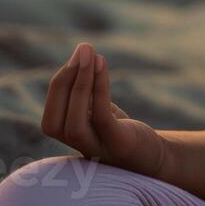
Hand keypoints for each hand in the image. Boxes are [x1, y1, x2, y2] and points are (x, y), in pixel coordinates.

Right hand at [41, 42, 167, 177]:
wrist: (153, 156)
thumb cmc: (120, 131)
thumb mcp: (98, 112)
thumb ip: (84, 95)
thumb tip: (80, 57)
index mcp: (69, 141)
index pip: (50, 117)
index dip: (59, 85)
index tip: (76, 56)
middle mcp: (77, 149)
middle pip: (55, 121)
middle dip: (66, 81)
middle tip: (82, 49)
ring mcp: (96, 149)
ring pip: (74, 122)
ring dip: (80, 84)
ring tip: (90, 54)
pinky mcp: (117, 145)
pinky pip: (101, 116)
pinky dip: (99, 90)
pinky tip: (102, 66)